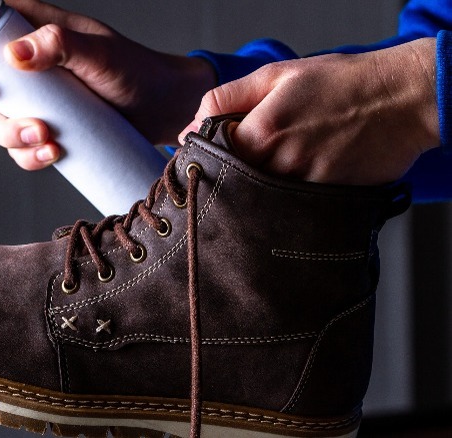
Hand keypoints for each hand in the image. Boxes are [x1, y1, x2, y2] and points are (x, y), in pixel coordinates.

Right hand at [0, 0, 214, 169]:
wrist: (162, 112)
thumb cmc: (133, 69)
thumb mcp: (100, 51)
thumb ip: (60, 44)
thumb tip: (15, 53)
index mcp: (29, 28)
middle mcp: (22, 65)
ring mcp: (30, 101)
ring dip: (7, 131)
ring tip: (44, 136)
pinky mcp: (42, 131)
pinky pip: (17, 148)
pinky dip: (28, 155)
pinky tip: (53, 153)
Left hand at [185, 38, 438, 184]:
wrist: (403, 98)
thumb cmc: (340, 82)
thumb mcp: (276, 75)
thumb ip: (226, 98)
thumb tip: (188, 126)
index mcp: (262, 131)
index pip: (211, 158)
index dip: (207, 157)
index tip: (211, 155)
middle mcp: (280, 164)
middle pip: (233, 183)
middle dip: (230, 177)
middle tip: (245, 163)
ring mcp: (304, 186)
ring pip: (261, 200)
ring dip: (258, 190)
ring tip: (278, 168)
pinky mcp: (327, 200)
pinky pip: (293, 208)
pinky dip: (286, 200)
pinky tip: (297, 181)